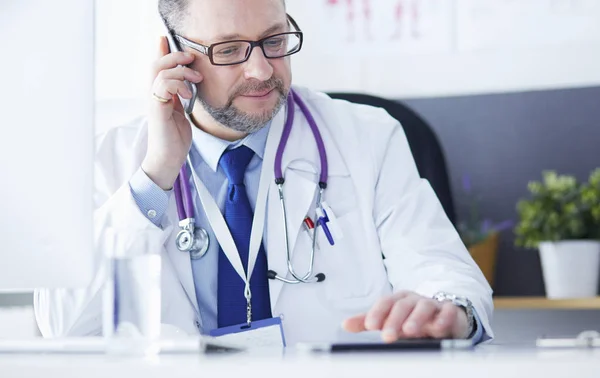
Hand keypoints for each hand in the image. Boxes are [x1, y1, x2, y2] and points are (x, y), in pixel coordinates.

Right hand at [141, 36, 203, 189]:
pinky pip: (163, 85)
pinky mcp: (157, 109)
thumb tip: (188, 84)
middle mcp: (153, 95)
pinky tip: (189, 94)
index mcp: (159, 95)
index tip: (165, 38)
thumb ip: (180, 97)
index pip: (156, 67)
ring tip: (197, 79)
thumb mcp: (180, 112)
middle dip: (174, 56)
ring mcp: (153, 101)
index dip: (160, 51)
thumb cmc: (175, 138)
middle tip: (191, 57)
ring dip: (181, 71)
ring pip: (160, 72)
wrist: (168, 158)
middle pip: (156, 64)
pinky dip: (179, 85)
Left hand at [342, 291, 469, 342]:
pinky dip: (443, 318)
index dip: (377, 312)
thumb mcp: (389, 319)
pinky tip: (438, 328)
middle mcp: (413, 300)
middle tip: (387, 336)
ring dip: (416, 318)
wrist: (441, 314)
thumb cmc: (410, 318)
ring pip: (424, 306)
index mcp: (397, 300)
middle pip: (403, 305)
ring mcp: (432, 304)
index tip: (370, 325)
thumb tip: (345, 324)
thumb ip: (367, 322)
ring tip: (410, 331)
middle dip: (394, 320)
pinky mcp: (449, 311)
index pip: (385, 302)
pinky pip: (448, 311)